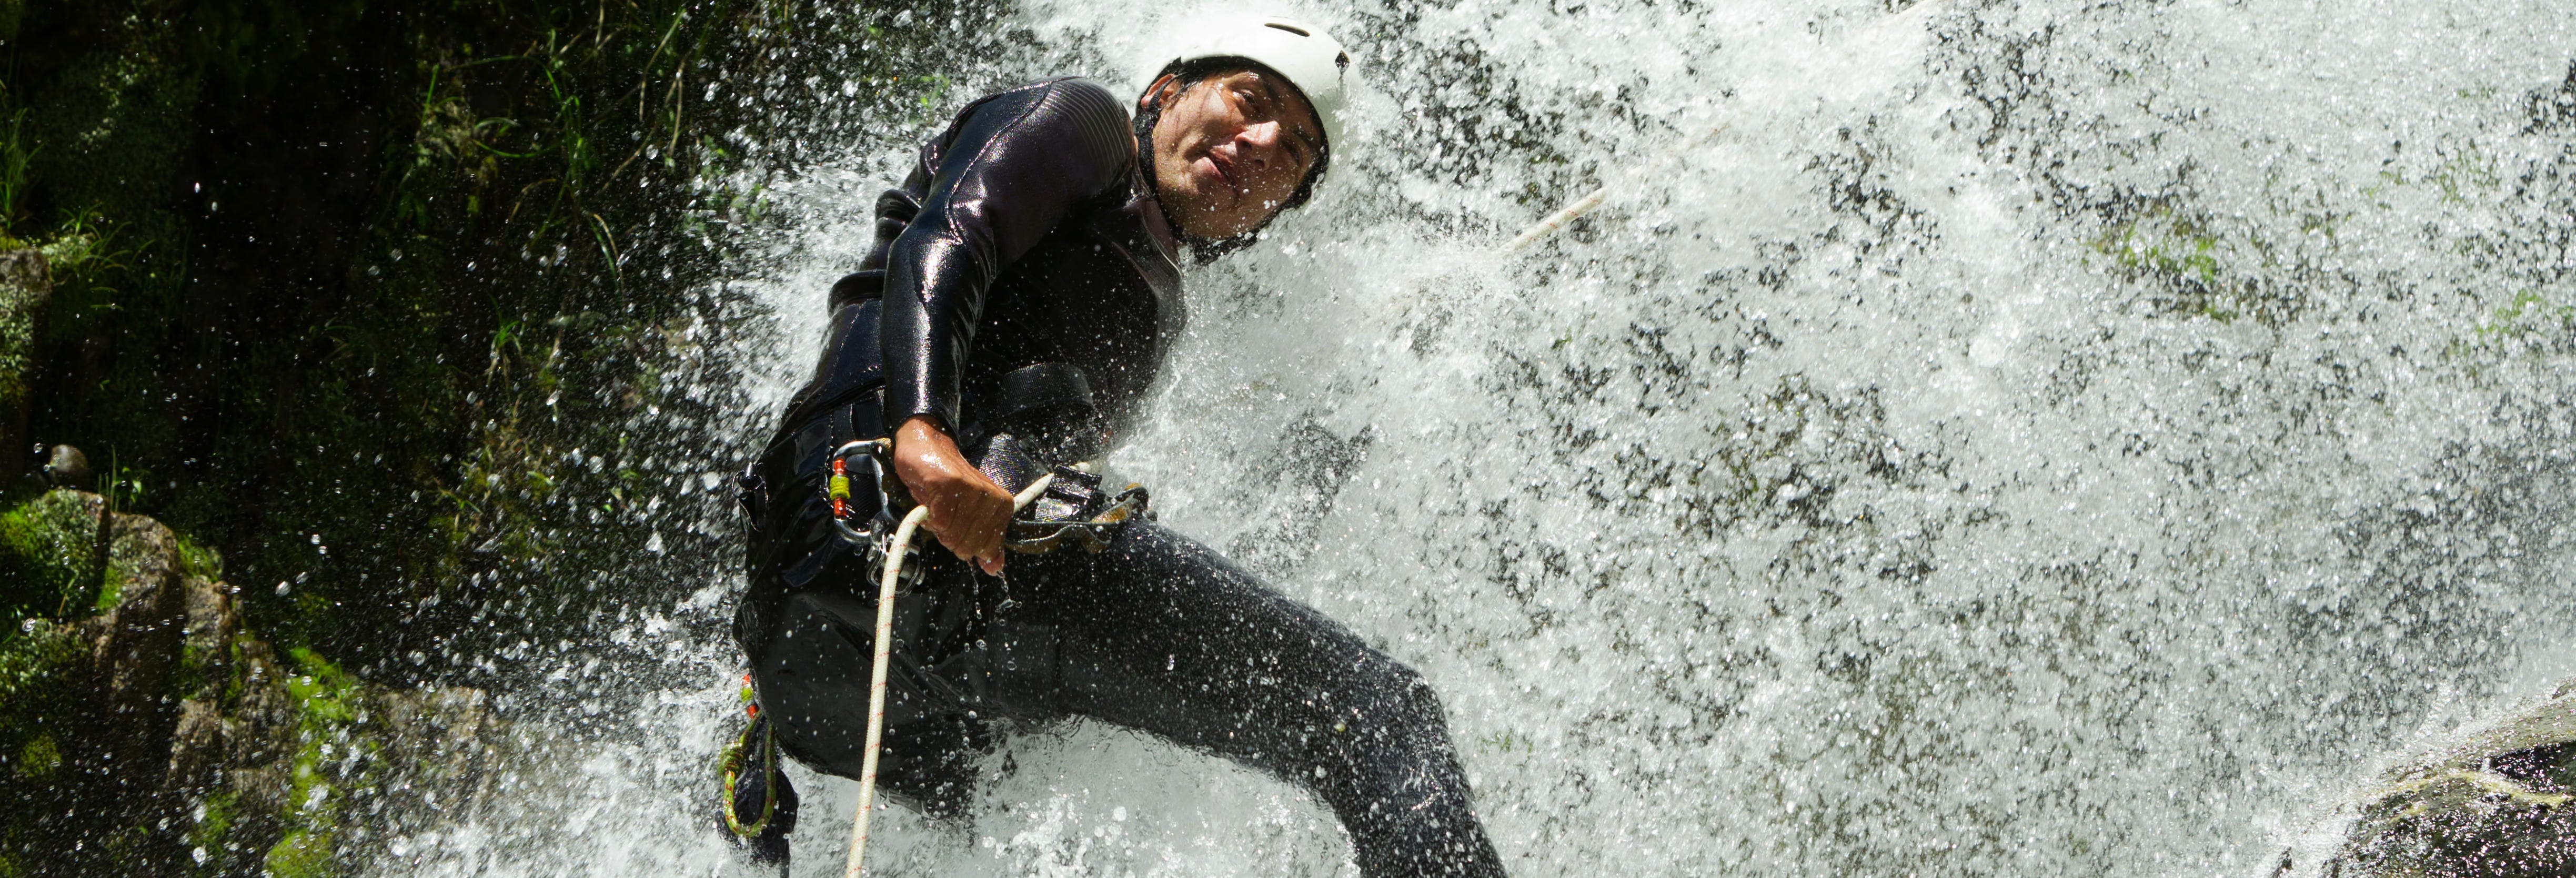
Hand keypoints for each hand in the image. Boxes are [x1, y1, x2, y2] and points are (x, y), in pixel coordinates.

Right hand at [890, 415, 1013, 573]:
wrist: (927, 445)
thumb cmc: (948, 483)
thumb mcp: (970, 514)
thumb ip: (985, 542)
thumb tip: (995, 569)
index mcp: (1001, 505)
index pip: (986, 548)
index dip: (966, 545)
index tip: (959, 525)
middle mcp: (990, 497)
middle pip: (968, 545)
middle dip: (950, 537)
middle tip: (945, 515)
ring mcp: (969, 489)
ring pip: (951, 535)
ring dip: (937, 526)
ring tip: (938, 507)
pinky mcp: (947, 483)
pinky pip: (937, 521)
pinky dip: (927, 517)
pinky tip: (930, 501)